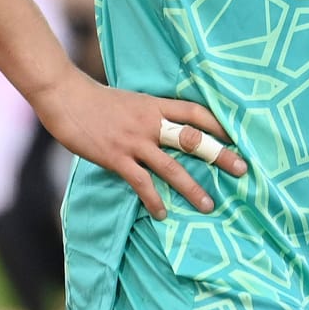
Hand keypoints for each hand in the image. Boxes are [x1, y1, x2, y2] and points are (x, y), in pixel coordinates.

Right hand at [30, 69, 245, 220]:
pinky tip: (162, 213)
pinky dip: (153, 200)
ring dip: (192, 188)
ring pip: (172, 167)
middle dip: (220, 155)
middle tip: (242, 169)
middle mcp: (151, 122)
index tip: (239, 137)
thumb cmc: (97, 99)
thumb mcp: (132, 100)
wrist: (66, 96)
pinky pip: (140, 182)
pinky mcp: (116, 158)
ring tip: (208, 205)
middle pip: (194, 139)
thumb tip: (165, 125)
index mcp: (156, 105)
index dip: (219, 124)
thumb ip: (151, 113)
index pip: (196, 112)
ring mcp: (134, 141)